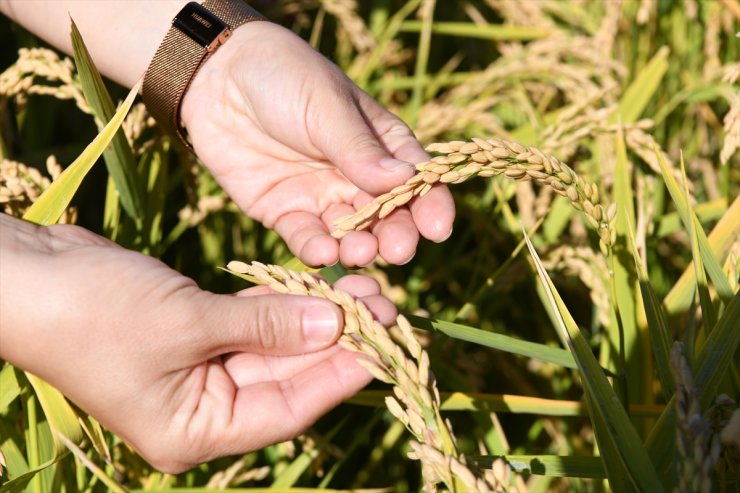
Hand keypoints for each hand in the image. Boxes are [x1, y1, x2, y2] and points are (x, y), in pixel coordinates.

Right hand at [0, 215, 395, 471]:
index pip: (288, 409)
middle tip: (383, 304)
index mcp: (195, 431)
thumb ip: (265, 325)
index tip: (385, 342)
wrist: (28, 274)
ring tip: (362, 287)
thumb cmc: (93, 313)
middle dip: (334, 339)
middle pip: (286, 377)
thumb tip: (336, 323)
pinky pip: (249, 322)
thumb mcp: (188, 322)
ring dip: (312, 317)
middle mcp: (201, 408)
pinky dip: (280, 303)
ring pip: (272, 346)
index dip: (339, 375)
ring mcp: (197, 370)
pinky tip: (317, 283)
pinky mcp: (194, 332)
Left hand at [181, 21, 454, 267]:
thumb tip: (405, 181)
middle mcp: (356, 176)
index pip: (415, 179)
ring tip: (359, 254)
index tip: (437, 228)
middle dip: (395, 235)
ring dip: (358, 248)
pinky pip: (307, 239)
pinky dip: (316, 250)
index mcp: (380, 144)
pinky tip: (322, 254)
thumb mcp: (325, 106)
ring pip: (349, 233)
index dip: (430, 204)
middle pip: (386, 215)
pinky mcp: (286, 213)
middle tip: (398, 251)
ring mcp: (321, 197)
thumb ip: (359, 149)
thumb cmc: (283, 77)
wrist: (217, 77)